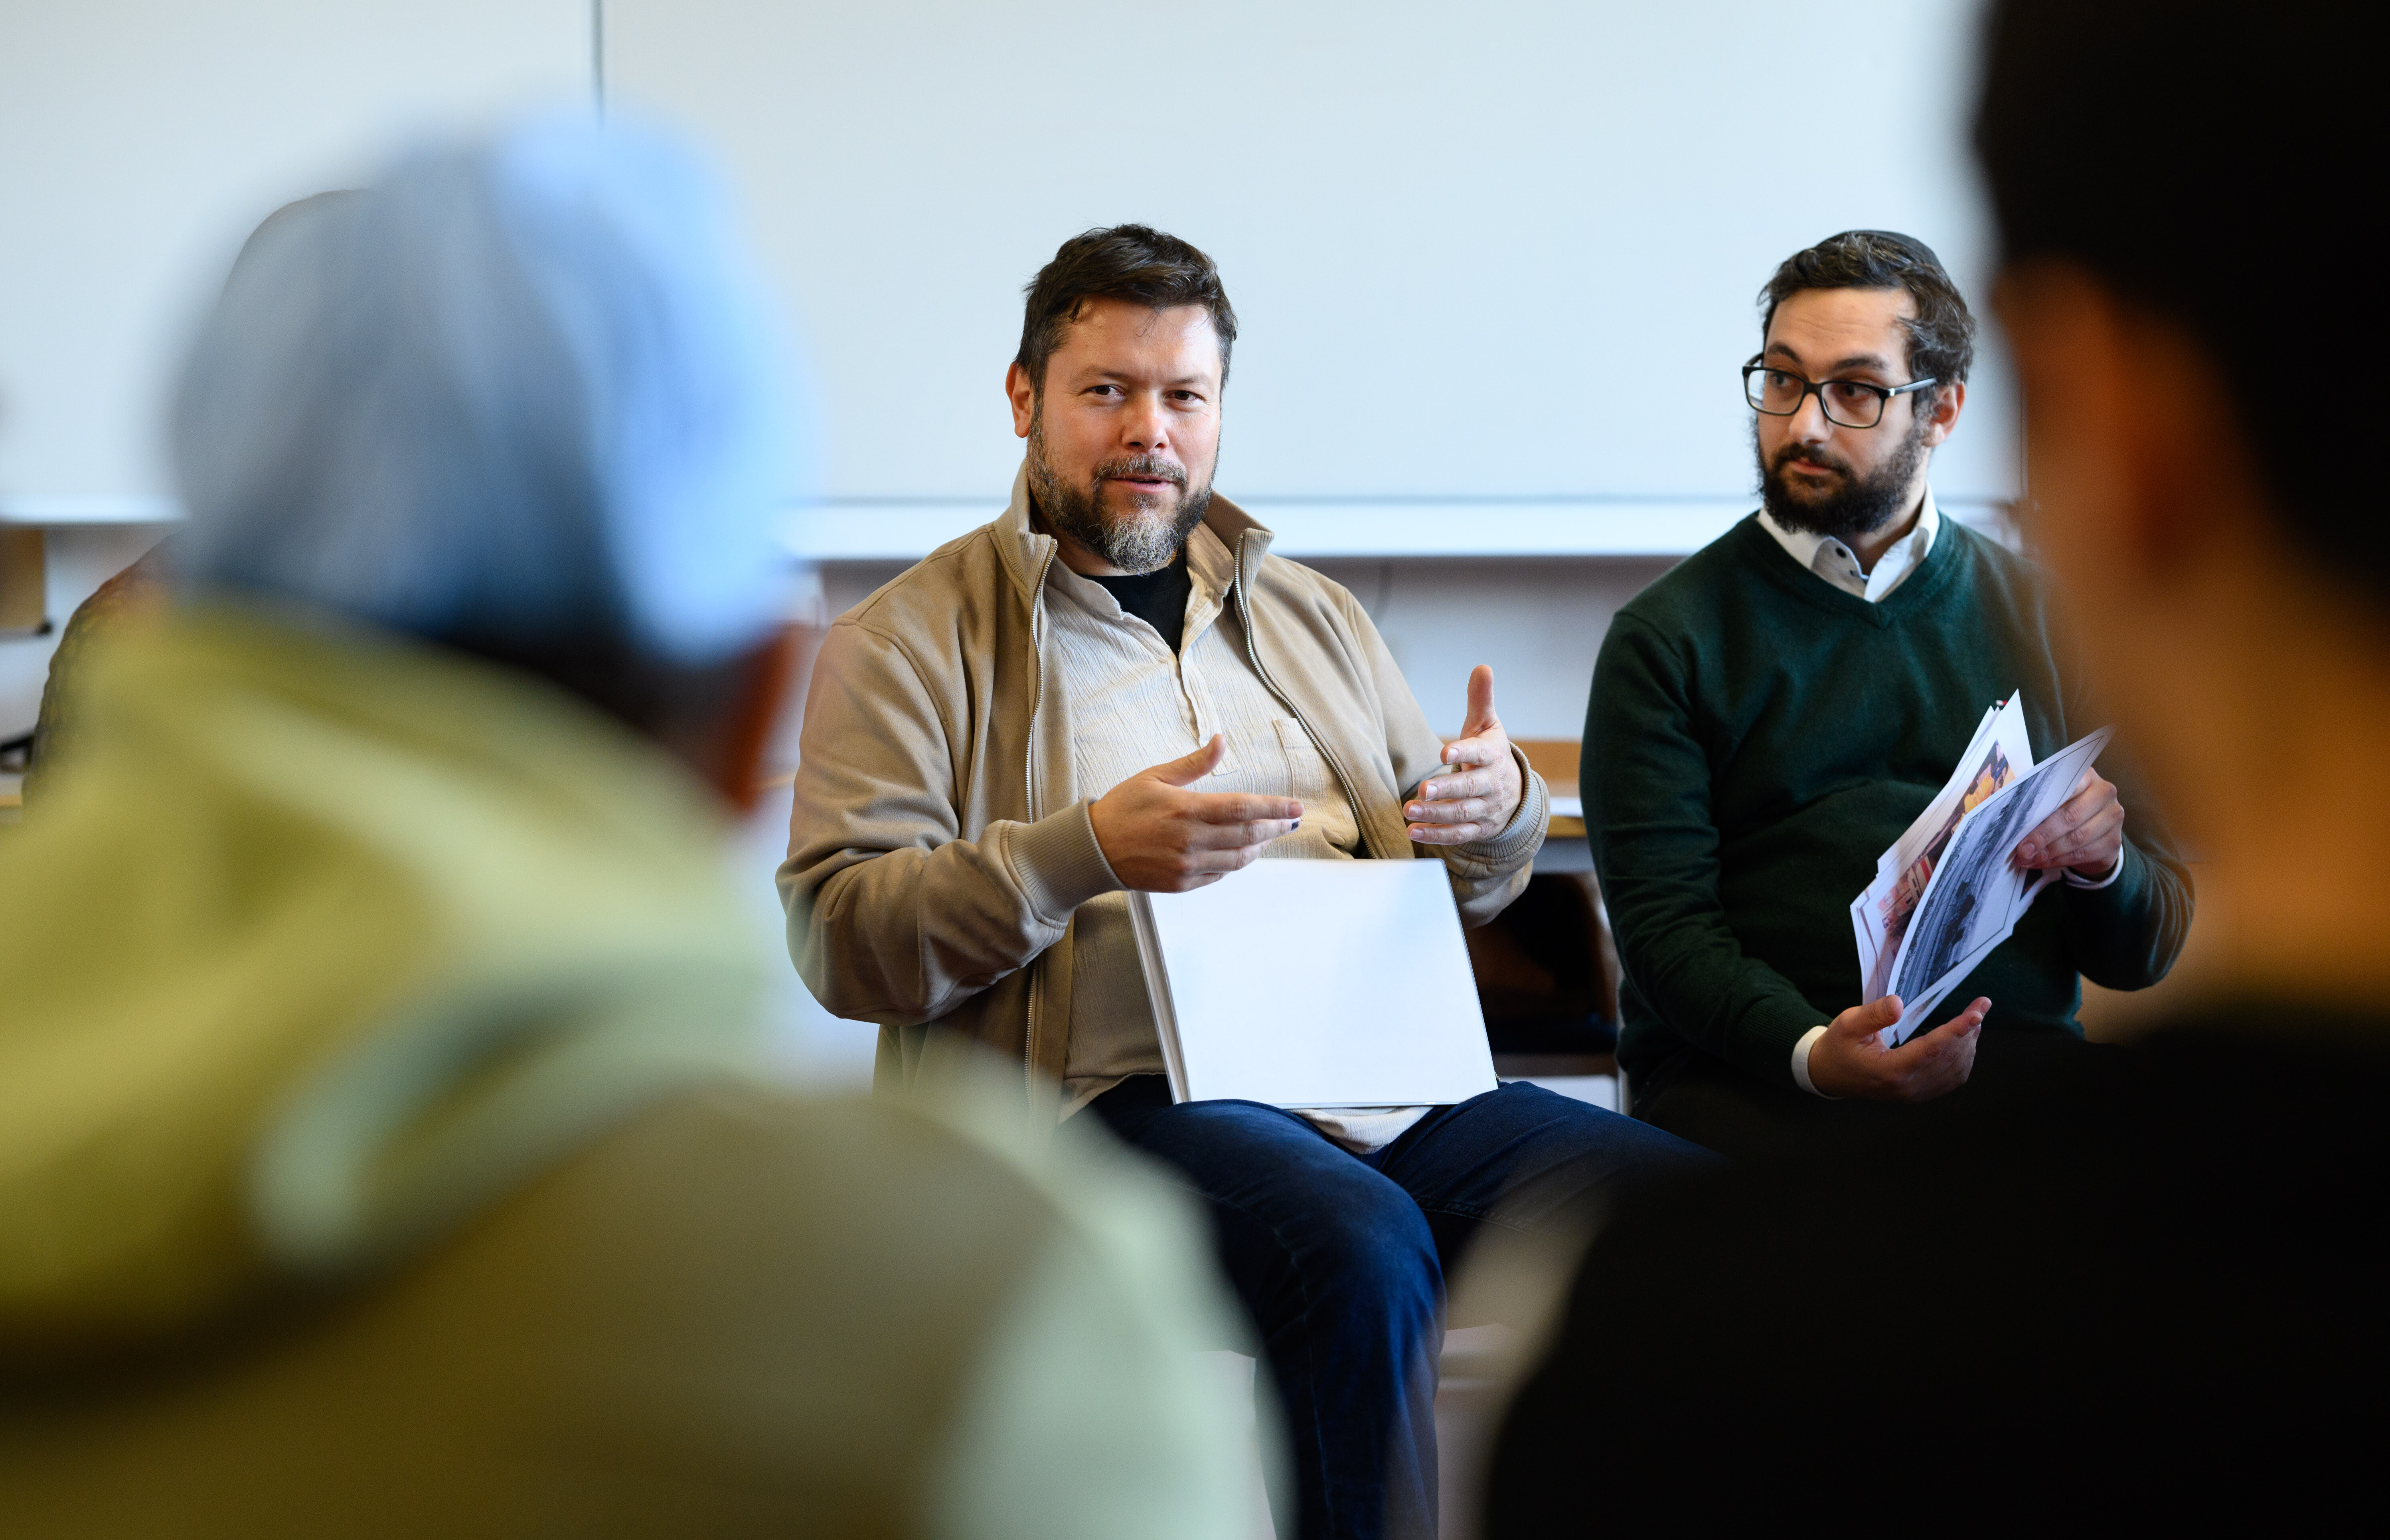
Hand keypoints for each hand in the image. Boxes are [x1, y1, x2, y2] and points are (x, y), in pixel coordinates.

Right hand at [1088, 736, 1301, 891]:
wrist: (1094, 850)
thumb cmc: (1122, 809)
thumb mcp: (1155, 777)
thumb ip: (1193, 764)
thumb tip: (1221, 741)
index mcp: (1186, 810)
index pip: (1243, 808)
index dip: (1274, 807)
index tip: (1296, 806)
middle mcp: (1191, 840)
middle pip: (1248, 835)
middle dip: (1275, 827)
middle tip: (1291, 820)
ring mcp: (1188, 866)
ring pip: (1239, 859)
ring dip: (1260, 847)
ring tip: (1270, 835)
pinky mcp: (1183, 883)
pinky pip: (1220, 874)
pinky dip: (1236, 863)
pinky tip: (1241, 852)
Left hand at [1406, 665, 1523, 845]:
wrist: (1514, 793)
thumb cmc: (1490, 754)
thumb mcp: (1487, 726)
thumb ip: (1481, 700)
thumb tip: (1483, 667)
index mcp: (1493, 756)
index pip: (1480, 753)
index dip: (1464, 752)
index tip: (1445, 752)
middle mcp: (1491, 784)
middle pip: (1469, 789)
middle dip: (1446, 790)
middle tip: (1423, 788)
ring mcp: (1486, 809)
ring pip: (1461, 814)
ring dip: (1435, 814)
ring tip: (1409, 810)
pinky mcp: (1478, 828)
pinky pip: (1458, 834)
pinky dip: (1436, 835)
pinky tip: (1413, 831)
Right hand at [1806, 994, 1988, 1101]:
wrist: (1829, 1074)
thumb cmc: (1838, 1046)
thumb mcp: (1847, 1023)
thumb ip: (1874, 1014)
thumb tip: (1899, 1003)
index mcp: (1890, 1070)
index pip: (1932, 1050)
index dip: (1956, 1030)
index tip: (1976, 1013)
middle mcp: (1907, 1087)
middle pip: (1949, 1058)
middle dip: (1968, 1031)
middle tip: (1980, 1006)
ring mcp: (1915, 1094)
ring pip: (1955, 1070)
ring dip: (1968, 1044)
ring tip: (1974, 1020)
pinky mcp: (1919, 1094)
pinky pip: (1951, 1080)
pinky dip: (1964, 1060)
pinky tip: (1965, 1042)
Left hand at [2013, 768, 2123, 877]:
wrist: (2095, 831)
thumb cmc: (2066, 808)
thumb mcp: (2054, 798)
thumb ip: (2039, 801)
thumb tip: (2011, 818)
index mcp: (2086, 776)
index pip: (2065, 787)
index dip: (2041, 808)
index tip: (2020, 825)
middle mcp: (2104, 793)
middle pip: (2070, 816)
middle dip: (2042, 835)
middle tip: (2022, 849)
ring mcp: (2112, 817)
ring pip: (2077, 838)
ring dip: (2048, 852)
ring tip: (2028, 858)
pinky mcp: (2114, 840)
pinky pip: (2083, 854)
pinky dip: (2059, 860)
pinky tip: (2042, 863)